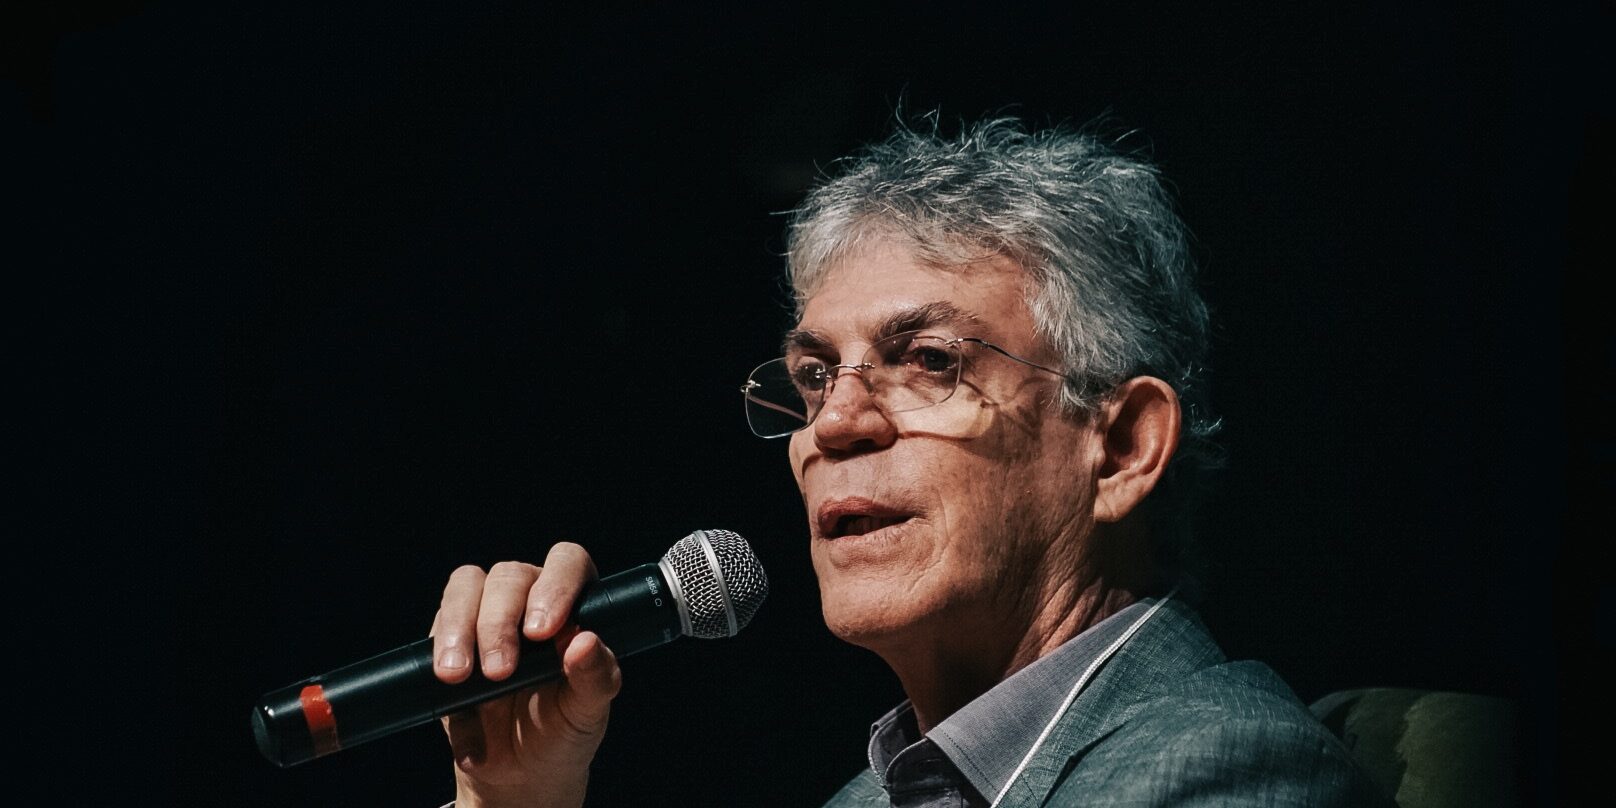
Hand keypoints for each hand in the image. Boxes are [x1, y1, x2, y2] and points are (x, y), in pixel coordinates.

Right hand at [430, 542, 621, 807]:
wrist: (518, 773)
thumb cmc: (563, 729)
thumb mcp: (587, 711)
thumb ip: (596, 677)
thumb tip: (586, 642)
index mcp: (574, 605)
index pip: (568, 563)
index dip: (555, 586)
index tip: (541, 631)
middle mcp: (529, 599)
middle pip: (509, 577)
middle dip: (498, 622)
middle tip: (499, 671)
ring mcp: (485, 614)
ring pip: (464, 589)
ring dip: (458, 630)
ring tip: (458, 677)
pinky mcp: (450, 638)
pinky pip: (435, 632)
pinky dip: (439, 665)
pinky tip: (458, 715)